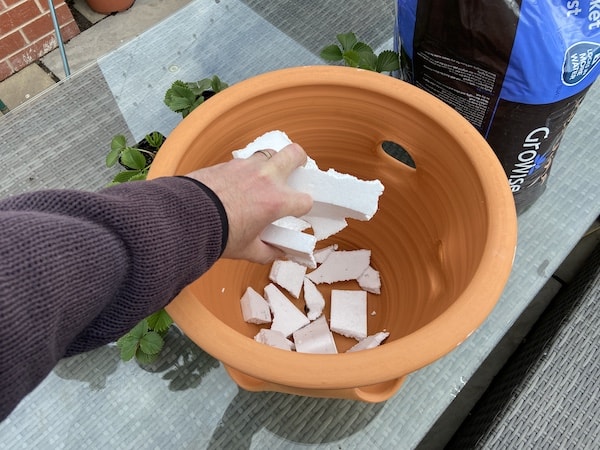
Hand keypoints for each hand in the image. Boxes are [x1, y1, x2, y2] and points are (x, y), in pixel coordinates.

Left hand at [186, 143, 312, 263]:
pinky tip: (238, 184)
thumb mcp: (248, 249)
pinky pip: (245, 161)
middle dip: (299, 161)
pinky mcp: (228, 163)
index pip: (305, 199)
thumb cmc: (218, 235)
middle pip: (295, 154)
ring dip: (271, 163)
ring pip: (269, 153)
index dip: (303, 206)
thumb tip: (278, 253)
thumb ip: (268, 251)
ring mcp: (246, 167)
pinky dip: (246, 170)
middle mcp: (266, 179)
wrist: (185, 219)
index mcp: (276, 201)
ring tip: (264, 178)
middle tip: (295, 170)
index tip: (296, 210)